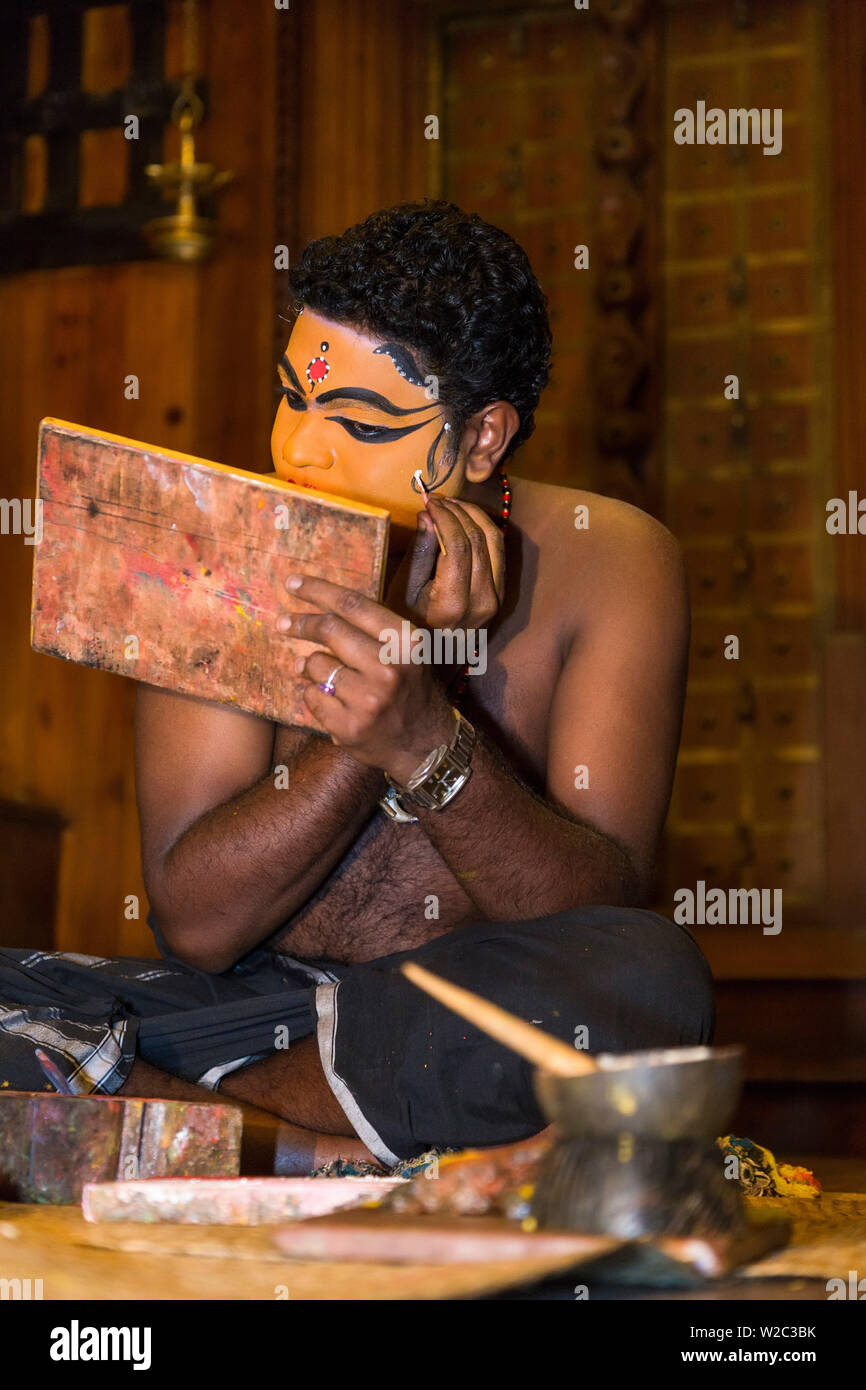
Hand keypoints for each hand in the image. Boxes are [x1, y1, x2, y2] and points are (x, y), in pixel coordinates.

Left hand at [279, 574, 455, 783]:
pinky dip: (312, 694)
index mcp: (406, 642)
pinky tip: (330, 699)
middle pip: (330, 630)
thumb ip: (371, 629)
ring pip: (316, 665)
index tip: (293, 582)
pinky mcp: (349, 727)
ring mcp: (368, 700)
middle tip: (284, 624)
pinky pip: (311, 697)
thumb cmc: (410, 690)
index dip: (319, 590)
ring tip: (322, 674)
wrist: (426, 745)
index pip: (354, 605)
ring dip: (311, 667)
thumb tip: (319, 608)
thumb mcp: (406, 652)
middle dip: (301, 624)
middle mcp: (389, 669)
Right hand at [386, 497, 505, 631]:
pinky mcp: (502, 595)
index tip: (429, 500)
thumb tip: (428, 514)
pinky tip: (465, 520)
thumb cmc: (410, 629)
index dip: (445, 516)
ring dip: (474, 516)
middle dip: (458, 511)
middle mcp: (482, 602)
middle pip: (479, 539)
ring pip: (495, 541)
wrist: (437, 662)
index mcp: (453, 604)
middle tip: (437, 498)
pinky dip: (484, 530)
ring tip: (451, 504)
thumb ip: (420, 553)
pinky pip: (498, 553)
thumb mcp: (404, 593)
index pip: (459, 544)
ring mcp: (497, 599)